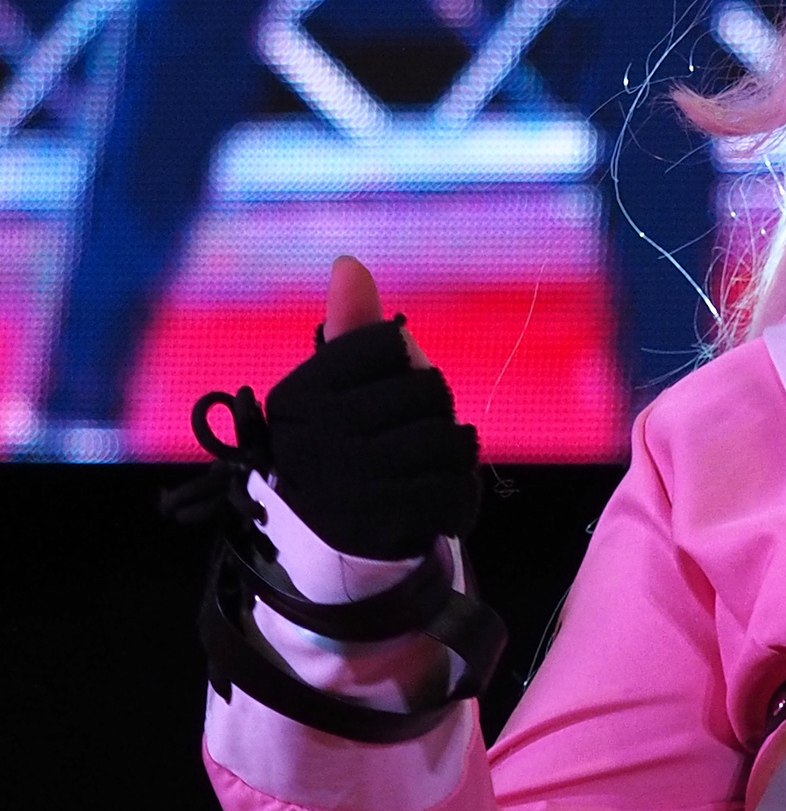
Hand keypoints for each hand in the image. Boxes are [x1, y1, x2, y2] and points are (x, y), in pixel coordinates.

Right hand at [261, 254, 481, 557]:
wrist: (327, 546)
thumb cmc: (338, 450)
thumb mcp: (333, 389)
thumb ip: (350, 330)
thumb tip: (349, 264)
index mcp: (300, 395)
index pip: (388, 343)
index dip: (402, 363)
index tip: (383, 393)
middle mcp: (321, 434)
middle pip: (429, 388)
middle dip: (432, 411)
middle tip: (407, 435)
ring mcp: (355, 481)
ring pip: (451, 439)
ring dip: (451, 453)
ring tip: (425, 466)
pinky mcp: (391, 521)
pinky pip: (458, 490)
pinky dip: (459, 496)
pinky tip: (437, 499)